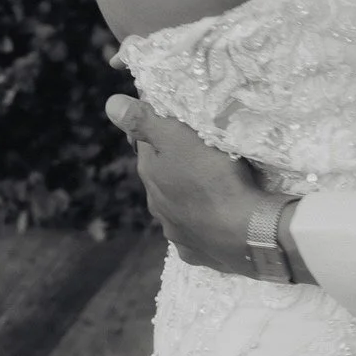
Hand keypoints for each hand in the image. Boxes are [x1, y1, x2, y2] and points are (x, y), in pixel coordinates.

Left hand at [105, 94, 262, 275]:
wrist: (244, 231)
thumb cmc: (212, 177)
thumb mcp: (178, 138)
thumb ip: (144, 121)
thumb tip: (110, 104)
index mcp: (150, 174)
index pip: (145, 143)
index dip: (159, 129)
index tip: (177, 120)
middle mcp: (156, 205)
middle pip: (160, 176)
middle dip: (173, 163)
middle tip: (199, 149)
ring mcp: (175, 231)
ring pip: (176, 206)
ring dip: (187, 194)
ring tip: (210, 184)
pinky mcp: (196, 251)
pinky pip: (195, 232)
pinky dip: (201, 222)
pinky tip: (214, 217)